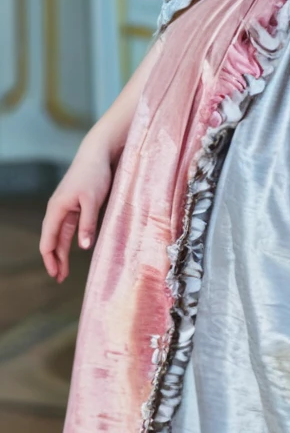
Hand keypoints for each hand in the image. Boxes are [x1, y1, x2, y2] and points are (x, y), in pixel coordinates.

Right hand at [39, 136, 114, 282]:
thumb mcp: (92, 200)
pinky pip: (69, 227)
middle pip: (52, 240)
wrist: (98, 153)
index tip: (55, 275)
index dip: (50, 259)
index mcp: (56, 209)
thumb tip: (83, 247)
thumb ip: (87, 223)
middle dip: (55, 260)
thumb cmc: (94, 174)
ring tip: (64, 270)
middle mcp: (57, 209)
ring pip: (60, 235)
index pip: (48, 240)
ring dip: (62, 252)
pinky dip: (70, 241)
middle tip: (59, 278)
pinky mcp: (76, 205)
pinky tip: (75, 249)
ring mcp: (66, 207)